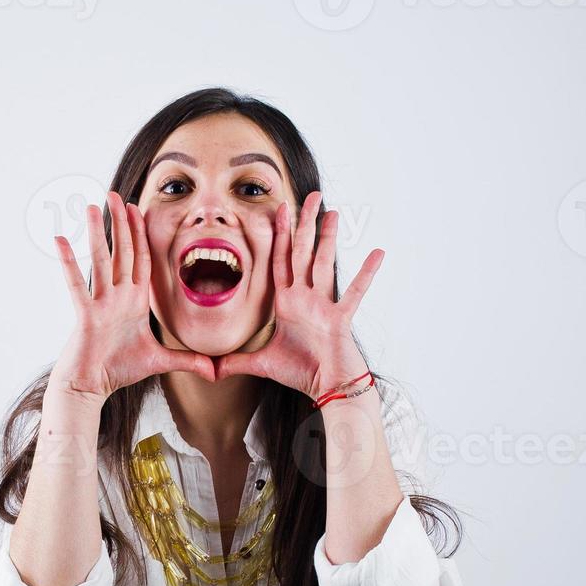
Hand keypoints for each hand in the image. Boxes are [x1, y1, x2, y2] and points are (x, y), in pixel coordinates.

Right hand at [50, 191, 216, 401]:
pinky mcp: (86, 315)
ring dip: (99, 234)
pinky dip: (69, 263)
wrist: (91, 386)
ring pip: (102, 261)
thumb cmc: (118, 370)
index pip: (141, 260)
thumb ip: (187, 361)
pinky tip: (60, 240)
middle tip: (116, 194)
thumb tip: (214, 371)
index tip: (138, 209)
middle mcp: (118, 296)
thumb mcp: (159, 362)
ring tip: (94, 206)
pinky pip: (77, 285)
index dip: (141, 234)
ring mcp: (101, 303)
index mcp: (134, 301)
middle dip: (122, 223)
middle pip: (122, 252)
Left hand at [214, 190, 384, 402]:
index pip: (281, 262)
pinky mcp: (340, 319)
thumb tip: (209, 370)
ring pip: (324, 264)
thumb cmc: (302, 373)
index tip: (278, 210)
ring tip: (332, 212)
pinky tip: (377, 252)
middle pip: (303, 253)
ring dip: (328, 238)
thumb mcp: (261, 365)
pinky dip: (366, 274)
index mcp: (287, 303)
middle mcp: (305, 299)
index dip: (279, 236)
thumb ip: (235, 363)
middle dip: (304, 224)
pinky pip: (354, 292)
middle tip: (309, 196)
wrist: (329, 389)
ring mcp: (324, 306)